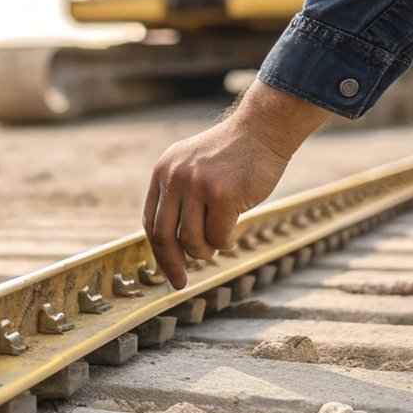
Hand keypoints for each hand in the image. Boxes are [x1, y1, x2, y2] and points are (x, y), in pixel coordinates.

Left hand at [142, 81, 329, 288]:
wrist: (261, 130)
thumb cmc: (231, 155)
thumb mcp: (192, 166)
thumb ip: (178, 196)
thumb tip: (172, 246)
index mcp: (163, 172)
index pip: (150, 222)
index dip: (158, 251)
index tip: (167, 271)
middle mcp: (175, 178)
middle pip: (164, 235)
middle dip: (173, 264)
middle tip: (182, 281)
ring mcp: (198, 186)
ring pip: (192, 240)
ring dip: (205, 251)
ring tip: (216, 245)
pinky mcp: (223, 194)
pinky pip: (218, 237)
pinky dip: (225, 243)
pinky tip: (231, 234)